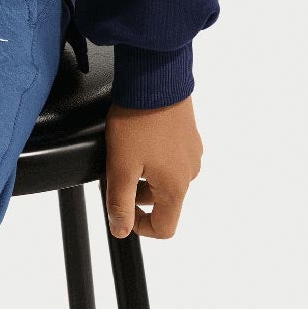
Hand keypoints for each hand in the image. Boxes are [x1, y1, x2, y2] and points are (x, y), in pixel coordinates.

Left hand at [103, 94, 202, 239]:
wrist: (155, 78)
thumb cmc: (138, 121)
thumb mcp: (120, 166)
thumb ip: (120, 202)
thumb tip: (120, 229)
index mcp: (176, 187)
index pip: (164, 227)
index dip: (140, 226)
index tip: (121, 209)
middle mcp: (189, 173)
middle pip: (163, 201)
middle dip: (137, 194)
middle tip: (115, 172)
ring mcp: (192, 153)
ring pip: (166, 178)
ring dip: (145, 174)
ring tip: (125, 152)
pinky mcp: (189, 136)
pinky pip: (171, 158)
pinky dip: (154, 157)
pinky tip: (139, 138)